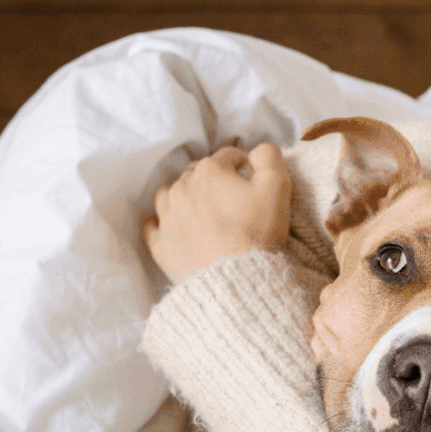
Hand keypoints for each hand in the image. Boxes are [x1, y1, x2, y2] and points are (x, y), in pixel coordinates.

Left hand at [144, 143, 291, 282]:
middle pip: (198, 175)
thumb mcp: (277, 187)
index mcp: (209, 171)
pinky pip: (153, 226)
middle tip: (234, 202)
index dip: (245, 166)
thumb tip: (257, 150)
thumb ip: (268, 157)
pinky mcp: (160, 244)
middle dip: (215, 183)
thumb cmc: (258, 232)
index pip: (229, 157)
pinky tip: (176, 227)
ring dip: (185, 198)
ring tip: (203, 212)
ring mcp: (167, 216)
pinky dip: (163, 223)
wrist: (236, 280)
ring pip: (169, 194)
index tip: (255, 183)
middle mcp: (182, 188)